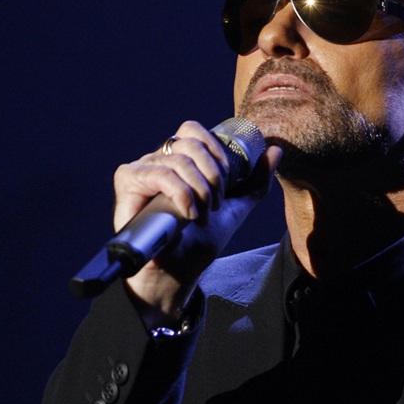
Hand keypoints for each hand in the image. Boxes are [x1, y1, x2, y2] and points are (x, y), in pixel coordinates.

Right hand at [111, 121, 281, 324]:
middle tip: (216, 204)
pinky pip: (159, 173)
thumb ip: (255, 182)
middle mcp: (159, 160)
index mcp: (180, 160)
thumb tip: (274, 151)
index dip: (216, 150)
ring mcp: (142, 169)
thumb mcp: (235, 209)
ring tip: (202, 216)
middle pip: (189, 141)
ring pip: (179, 159)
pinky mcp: (128, 181)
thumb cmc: (198, 242)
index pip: (194, 131)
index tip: (227, 183)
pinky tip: (188, 214)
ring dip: (200, 190)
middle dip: (213, 174)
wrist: (177, 273)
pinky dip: (182, 193)